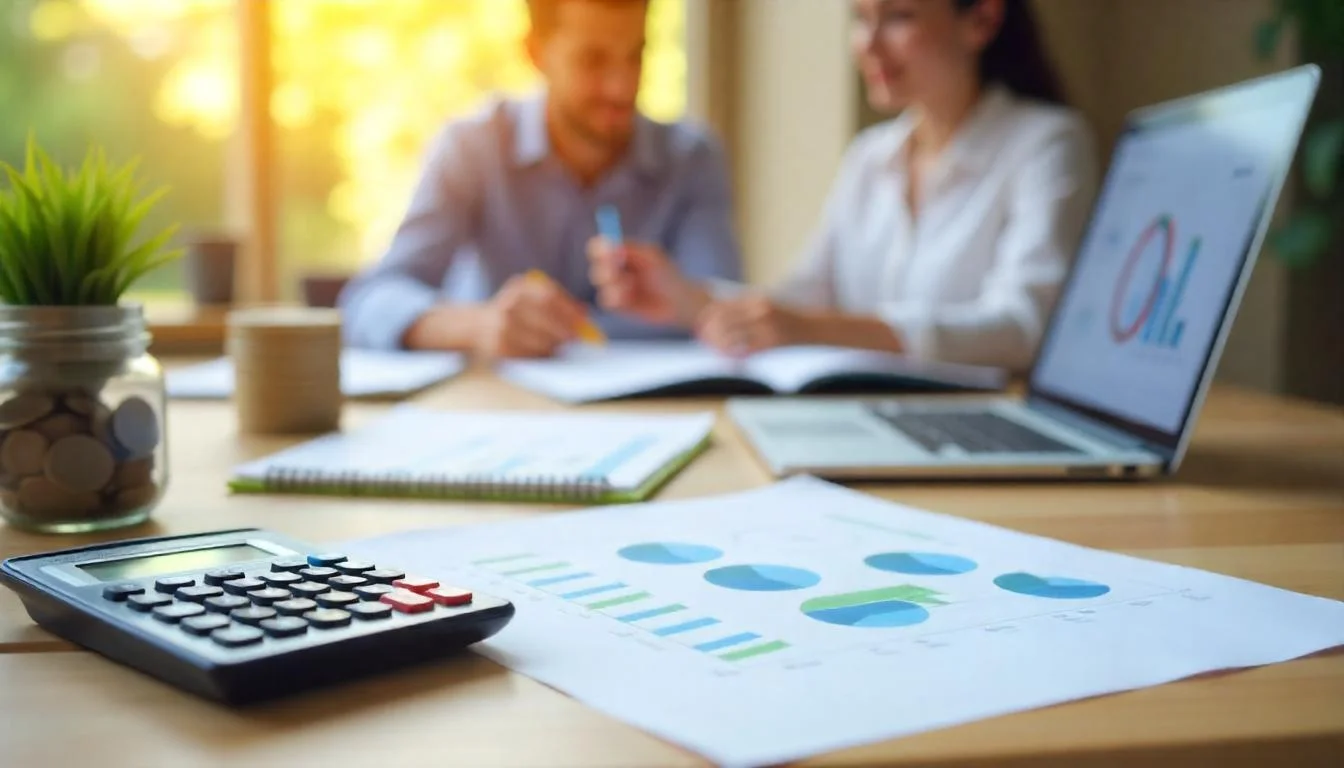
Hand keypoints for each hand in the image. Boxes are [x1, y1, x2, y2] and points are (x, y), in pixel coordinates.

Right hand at [476, 273, 586, 357]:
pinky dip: (541, 355)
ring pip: (538, 339)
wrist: (479, 325)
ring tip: (559, 346)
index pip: (549, 297)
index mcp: (520, 288)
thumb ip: (560, 301)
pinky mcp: (500, 346)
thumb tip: (585, 313)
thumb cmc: (517, 311)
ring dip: (554, 345)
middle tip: (574, 338)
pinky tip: (545, 352)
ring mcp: (502, 326)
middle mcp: (509, 304)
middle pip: (544, 317)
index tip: (582, 322)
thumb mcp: (534, 297)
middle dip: (564, 330)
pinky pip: (528, 354)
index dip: (569, 310)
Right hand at [587, 237, 706, 325]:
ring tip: (631, 287)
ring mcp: (615, 288)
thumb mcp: (651, 257)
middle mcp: (614, 270)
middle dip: (605, 271)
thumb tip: (607, 244)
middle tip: (615, 273)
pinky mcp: (618, 306)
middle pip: (596, 267)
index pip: (598, 247)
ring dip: (614, 286)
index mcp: (620, 253)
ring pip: (601, 286)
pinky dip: (616, 300)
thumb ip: (630, 249)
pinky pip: (606, 302)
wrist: (679, 302)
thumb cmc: (668, 275)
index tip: (604, 253)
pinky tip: (630, 299)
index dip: (597, 249)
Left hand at [695, 295, 807, 355]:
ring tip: (713, 350)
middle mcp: (759, 310)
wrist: (812, 327)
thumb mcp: (765, 305)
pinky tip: (729, 359)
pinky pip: (745, 350)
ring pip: (732, 336)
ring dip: (719, 344)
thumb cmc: (785, 317)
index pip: (723, 306)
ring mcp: (766, 326)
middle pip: (724, 320)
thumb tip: (721, 313)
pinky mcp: (771, 343)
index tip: (699, 324)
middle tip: (701, 340)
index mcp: (756, 299)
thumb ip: (745, 308)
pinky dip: (734, 355)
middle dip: (709, 331)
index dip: (707, 316)